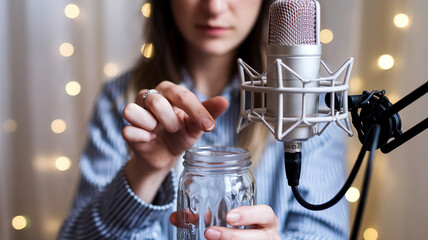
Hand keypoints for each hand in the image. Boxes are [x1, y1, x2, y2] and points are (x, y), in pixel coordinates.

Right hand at [122, 81, 228, 201]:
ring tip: (158, 131)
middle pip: (156, 102)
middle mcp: (149, 96)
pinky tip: (149, 140)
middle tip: (175, 129)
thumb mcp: (197, 125)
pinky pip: (128, 130)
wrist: (165, 155)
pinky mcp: (127, 129)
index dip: (196, 112)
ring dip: (151, 126)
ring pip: (133, 111)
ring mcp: (136, 111)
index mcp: (169, 90)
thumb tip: (225, 101)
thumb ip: (209, 112)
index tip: (208, 127)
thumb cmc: (181, 134)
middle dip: (170, 121)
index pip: (182, 95)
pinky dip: (142, 137)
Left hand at [170, 204, 279, 239]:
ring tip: (210, 239)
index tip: (228, 217)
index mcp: (264, 221)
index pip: (265, 213)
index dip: (249, 214)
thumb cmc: (239, 228)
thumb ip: (205, 217)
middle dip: (234, 236)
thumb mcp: (228, 220)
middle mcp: (267, 236)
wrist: (247, 239)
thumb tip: (175, 217)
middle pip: (259, 238)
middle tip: (210, 233)